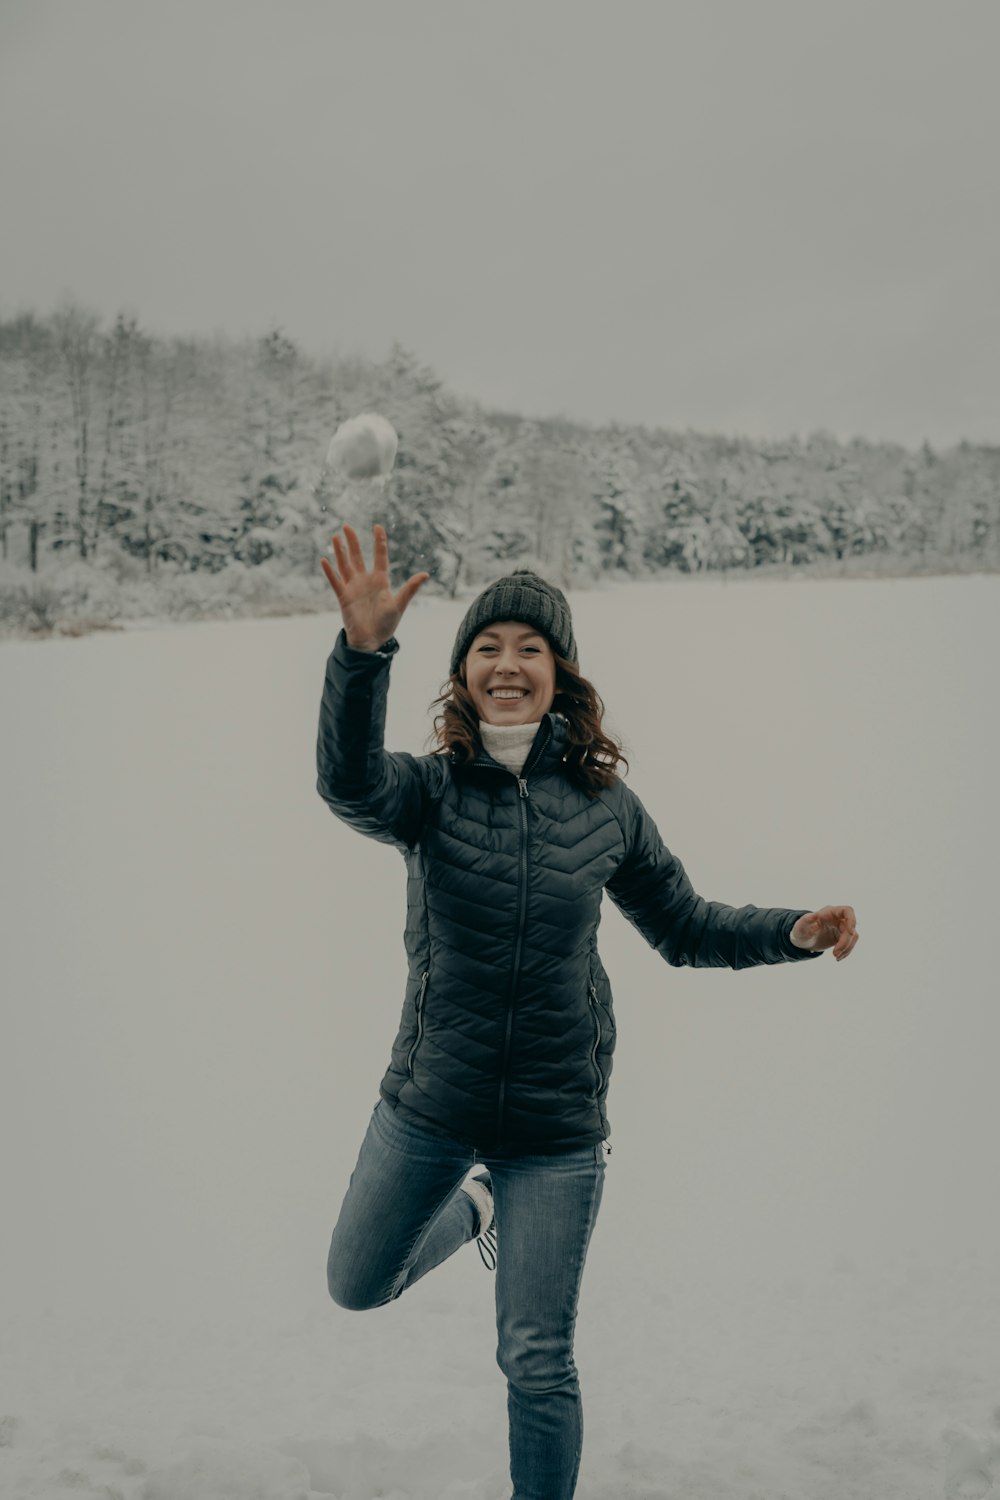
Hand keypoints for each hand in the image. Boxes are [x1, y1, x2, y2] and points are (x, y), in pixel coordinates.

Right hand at [320, 523, 428, 648]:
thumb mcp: (399, 604)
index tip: (377, 526)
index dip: (379, 541)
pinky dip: (330, 572)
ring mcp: (353, 588)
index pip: (380, 556)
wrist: (371, 641)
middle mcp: (365, 581)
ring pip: (345, 565)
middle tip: (347, 526)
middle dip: (353, 541)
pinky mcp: (343, 597)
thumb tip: (425, 574)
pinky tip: (324, 560)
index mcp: (380, 580)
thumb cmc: (387, 624)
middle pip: (358, 556)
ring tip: (336, 537)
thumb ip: (410, 588)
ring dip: (340, 552)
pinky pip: (335, 582)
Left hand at [789, 906, 858, 961]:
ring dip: (846, 948)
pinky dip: (846, 951)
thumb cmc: (801, 930)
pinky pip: (850, 943)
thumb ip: (806, 921)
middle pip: (851, 928)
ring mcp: (841, 927)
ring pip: (853, 937)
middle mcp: (837, 918)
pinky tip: (838, 957)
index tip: (849, 933)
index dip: (852, 921)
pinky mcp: (842, 936)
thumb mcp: (800, 926)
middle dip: (845, 943)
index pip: (847, 911)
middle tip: (834, 954)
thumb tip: (812, 916)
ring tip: (836, 957)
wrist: (803, 940)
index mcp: (829, 912)